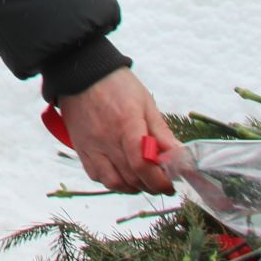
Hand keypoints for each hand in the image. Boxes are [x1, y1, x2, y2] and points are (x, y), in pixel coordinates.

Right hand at [57, 68, 178, 193]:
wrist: (81, 73)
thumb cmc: (115, 84)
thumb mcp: (145, 103)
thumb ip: (161, 133)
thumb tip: (179, 156)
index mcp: (126, 124)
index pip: (142, 164)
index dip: (159, 180)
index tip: (170, 183)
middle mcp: (106, 139)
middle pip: (131, 177)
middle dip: (152, 185)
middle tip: (162, 181)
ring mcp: (91, 146)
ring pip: (113, 183)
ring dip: (132, 187)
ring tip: (142, 179)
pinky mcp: (81, 148)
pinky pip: (96, 176)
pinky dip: (112, 181)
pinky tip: (122, 173)